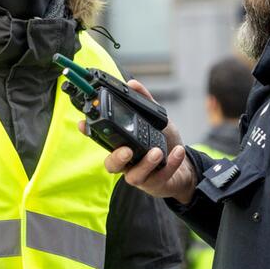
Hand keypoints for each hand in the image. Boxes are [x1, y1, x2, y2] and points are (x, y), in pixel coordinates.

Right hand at [78, 80, 197, 203]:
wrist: (186, 168)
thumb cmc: (166, 144)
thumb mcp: (157, 120)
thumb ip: (145, 103)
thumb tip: (132, 83)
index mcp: (123, 145)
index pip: (102, 139)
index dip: (90, 132)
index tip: (83, 124)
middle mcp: (128, 162)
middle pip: (111, 165)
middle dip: (116, 157)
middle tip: (127, 150)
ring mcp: (140, 175)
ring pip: (134, 176)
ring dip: (146, 163)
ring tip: (157, 151)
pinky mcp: (155, 184)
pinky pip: (160, 177)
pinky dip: (171, 163)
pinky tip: (177, 151)